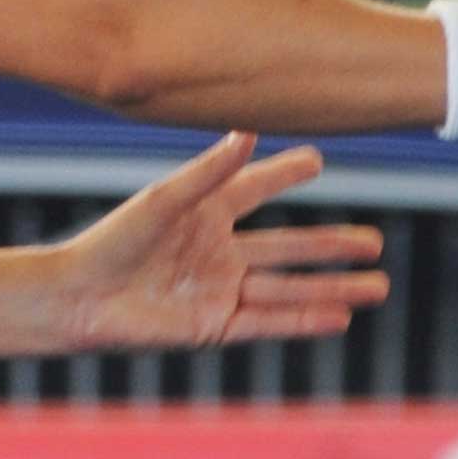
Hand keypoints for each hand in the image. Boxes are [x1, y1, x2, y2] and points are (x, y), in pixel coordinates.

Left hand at [31, 133, 388, 352]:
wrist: (80, 298)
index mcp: (204, 214)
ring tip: (378, 286)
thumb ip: (209, 172)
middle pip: (288, 249)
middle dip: (332, 247)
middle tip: (376, 242)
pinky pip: (268, 323)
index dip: (284, 175)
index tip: (318, 160)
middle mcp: (218, 252)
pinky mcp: (214, 327)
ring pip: (288, 289)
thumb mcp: (164, 201)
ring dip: (332, 289)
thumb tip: (250, 131)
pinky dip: (304, 321)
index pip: (255, 189)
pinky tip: (340, 319)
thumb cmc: (113, 241)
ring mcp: (220, 291)